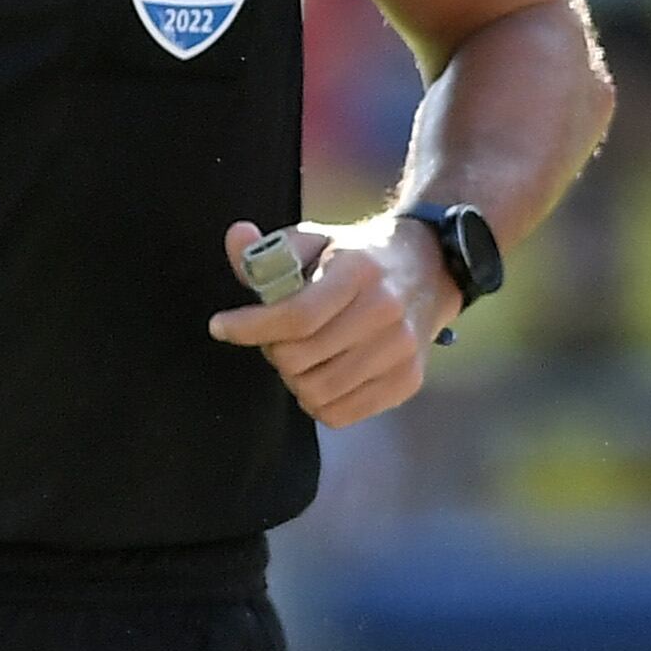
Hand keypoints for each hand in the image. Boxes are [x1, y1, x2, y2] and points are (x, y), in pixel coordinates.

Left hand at [207, 215, 460, 429]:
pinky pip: (342, 414)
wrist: (430, 269)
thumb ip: (269, 249)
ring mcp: (400, 352)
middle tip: (275, 337)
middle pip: (301, 358)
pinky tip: (319, 375)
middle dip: (272, 351)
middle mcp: (384, 312)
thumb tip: (237, 236)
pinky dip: (317, 402)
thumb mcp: (315, 239)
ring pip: (317, 392)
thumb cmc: (358, 256)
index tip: (220, 326)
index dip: (250, 327)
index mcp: (358, 271)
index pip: (296, 315)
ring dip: (293, 379)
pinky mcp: (408, 382)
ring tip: (297, 356)